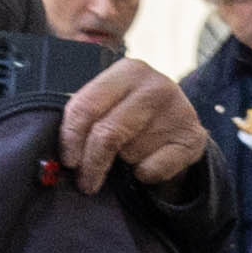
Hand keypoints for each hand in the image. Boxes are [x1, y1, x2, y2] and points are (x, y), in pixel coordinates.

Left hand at [55, 57, 204, 189]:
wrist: (179, 125)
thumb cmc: (132, 114)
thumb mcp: (109, 101)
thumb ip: (85, 114)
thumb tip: (57, 151)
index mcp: (129, 70)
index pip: (86, 106)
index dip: (71, 138)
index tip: (68, 161)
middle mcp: (157, 85)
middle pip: (108, 133)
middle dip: (92, 163)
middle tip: (86, 182)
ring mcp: (179, 111)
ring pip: (131, 153)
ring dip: (124, 163)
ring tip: (129, 153)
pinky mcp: (193, 138)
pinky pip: (153, 169)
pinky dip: (145, 174)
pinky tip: (149, 161)